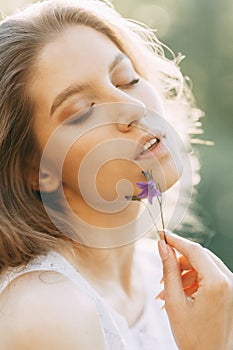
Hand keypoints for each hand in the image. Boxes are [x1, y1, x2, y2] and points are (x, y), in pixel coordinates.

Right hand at [157, 232, 232, 349]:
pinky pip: (209, 276)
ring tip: (167, 291)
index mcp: (217, 283)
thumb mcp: (175, 302)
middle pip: (199, 257)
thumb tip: (163, 246)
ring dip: (184, 274)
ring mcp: (231, 286)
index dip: (175, 240)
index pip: (194, 250)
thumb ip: (169, 270)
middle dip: (178, 262)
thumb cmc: (194, 338)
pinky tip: (179, 294)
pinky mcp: (230, 292)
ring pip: (203, 266)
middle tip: (162, 273)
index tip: (161, 234)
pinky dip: (193, 281)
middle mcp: (229, 281)